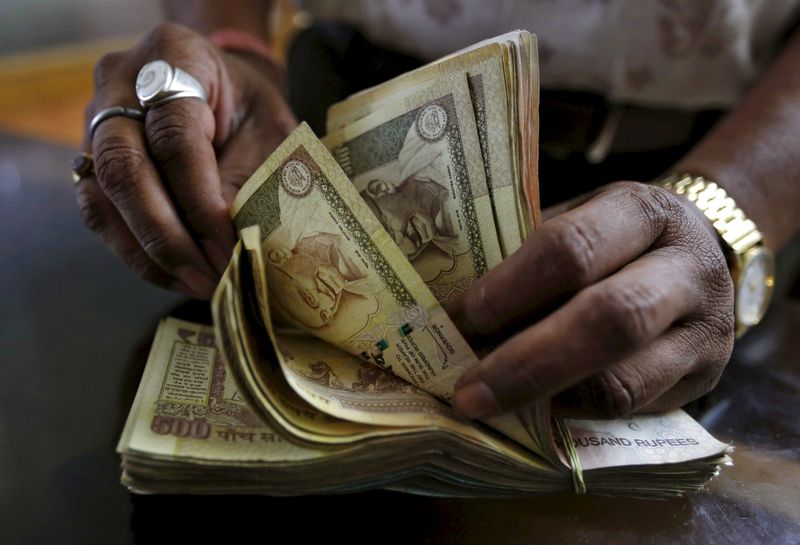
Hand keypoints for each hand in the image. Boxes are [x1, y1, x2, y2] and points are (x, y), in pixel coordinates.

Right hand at [77, 23, 296, 297]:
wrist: (224, 92)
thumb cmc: (251, 111)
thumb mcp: (268, 134)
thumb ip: (247, 180)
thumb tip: (232, 247)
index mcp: (172, 57)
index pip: (175, 135)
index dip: (200, 200)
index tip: (231, 246)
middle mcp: (120, 85)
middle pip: (124, 167)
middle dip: (168, 235)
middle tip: (211, 278)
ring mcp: (96, 123)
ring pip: (102, 199)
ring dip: (151, 253)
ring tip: (199, 284)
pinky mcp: (91, 164)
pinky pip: (100, 215)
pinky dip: (138, 253)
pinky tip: (177, 275)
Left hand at [448, 182, 734, 418]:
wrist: (700, 252)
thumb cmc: (614, 238)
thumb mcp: (580, 222)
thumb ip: (531, 260)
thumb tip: (451, 318)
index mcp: (644, 212)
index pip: (573, 248)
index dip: (508, 290)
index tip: (455, 321)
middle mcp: (687, 268)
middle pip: (611, 320)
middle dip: (527, 363)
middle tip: (467, 392)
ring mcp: (706, 329)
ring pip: (625, 381)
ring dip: (546, 400)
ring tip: (492, 405)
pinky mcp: (706, 377)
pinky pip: (633, 411)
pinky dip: (573, 415)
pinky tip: (532, 413)